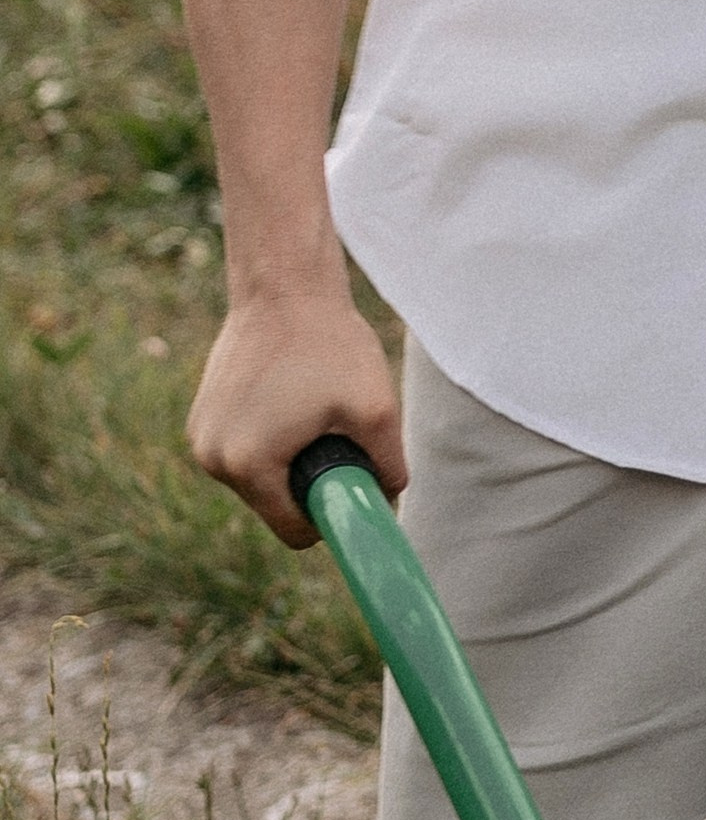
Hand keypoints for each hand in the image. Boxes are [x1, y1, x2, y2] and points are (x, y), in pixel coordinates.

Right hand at [188, 286, 406, 545]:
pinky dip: (272, 441)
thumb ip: (389, 470)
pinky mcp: (202, 416)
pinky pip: (247, 452)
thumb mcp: (378, 412)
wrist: (283, 286)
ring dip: (292, 462)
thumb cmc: (330, 345)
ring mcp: (201, 436)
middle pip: (277, 507)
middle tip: (336, 436)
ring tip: (310, 412)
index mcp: (248, 465)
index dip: (332, 517)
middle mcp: (212, 458)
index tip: (353, 483)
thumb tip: (386, 504)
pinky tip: (289, 401)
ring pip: (262, 480)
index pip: (296, 532)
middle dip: (311, 485)